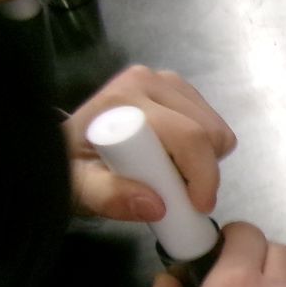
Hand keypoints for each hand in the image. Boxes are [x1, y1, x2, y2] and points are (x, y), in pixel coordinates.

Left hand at [63, 66, 236, 222]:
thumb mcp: (80, 189)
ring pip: (218, 130)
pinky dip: (204, 149)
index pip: (187, 136)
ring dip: (204, 160)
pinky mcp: (181, 88)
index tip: (193, 205)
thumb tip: (156, 205)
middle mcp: (150, 81)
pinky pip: (215, 125)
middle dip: (201, 170)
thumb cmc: (73, 165)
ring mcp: (168, 81)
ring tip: (168, 171)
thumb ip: (110, 197)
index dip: (200, 175)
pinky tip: (173, 155)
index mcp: (125, 100)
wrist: (68, 144)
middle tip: (173, 189)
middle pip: (209, 132)